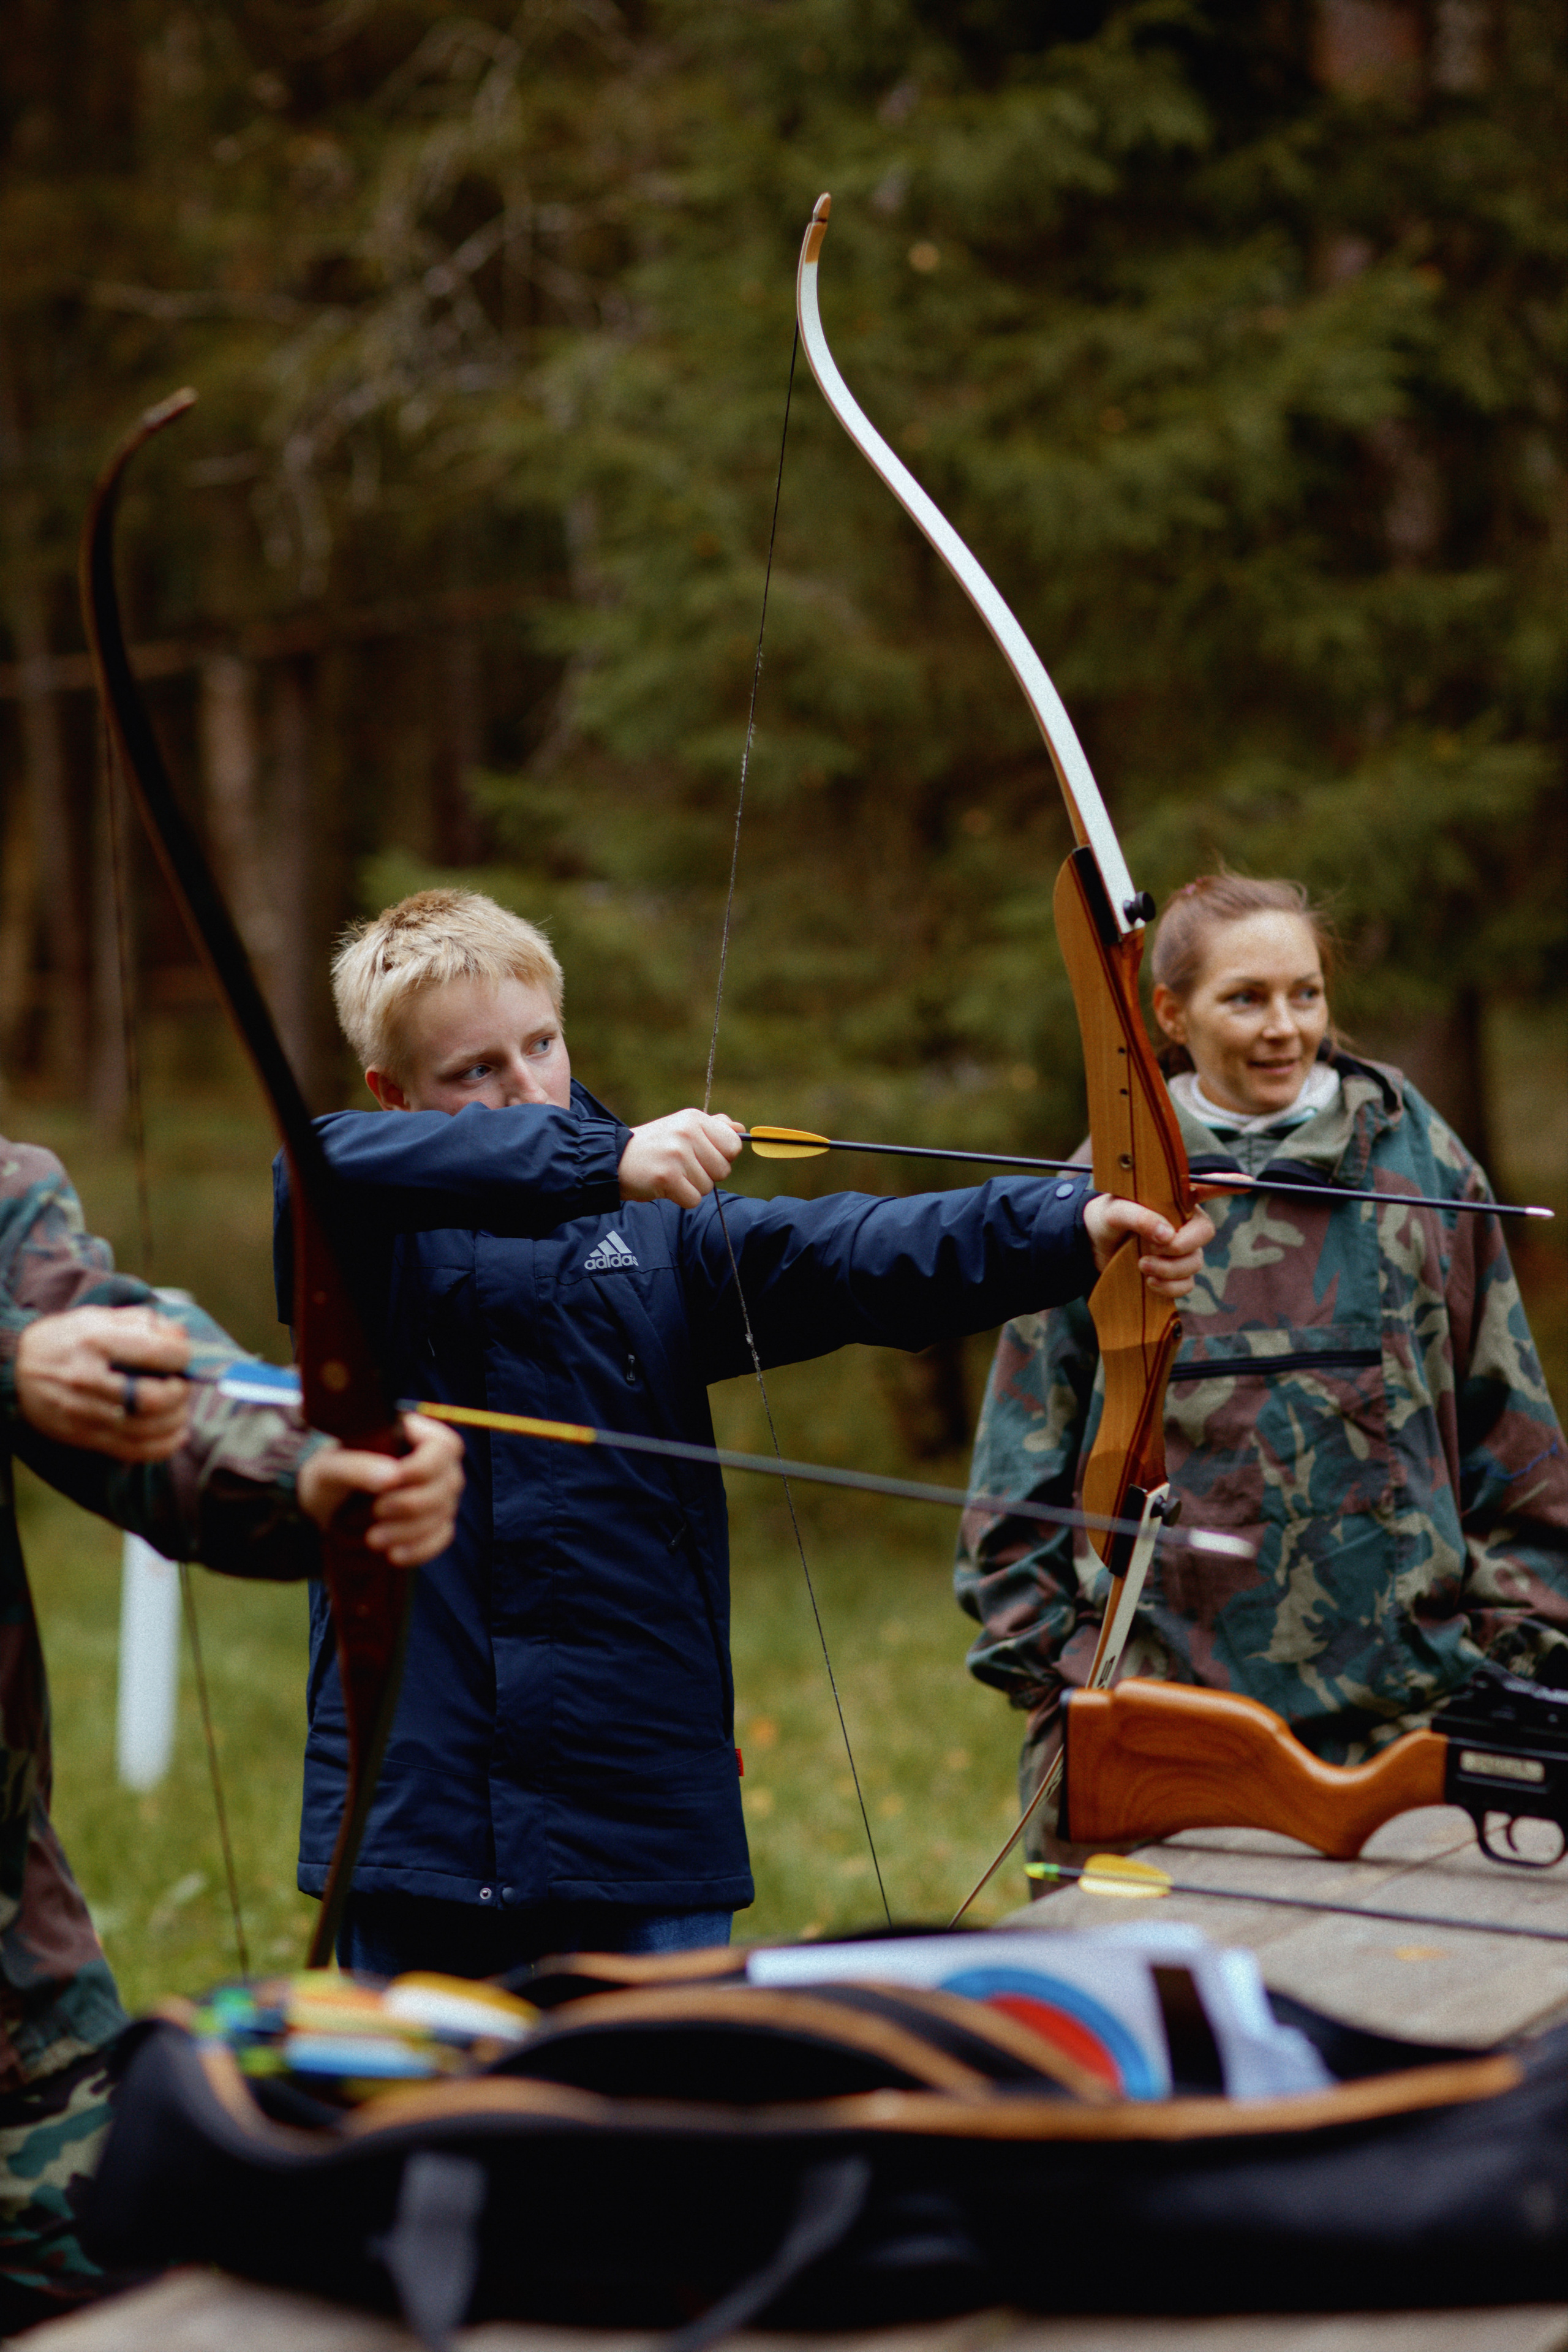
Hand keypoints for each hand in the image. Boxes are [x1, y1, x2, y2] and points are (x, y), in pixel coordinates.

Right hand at [15, 1305, 191, 1462]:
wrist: (14, 1370)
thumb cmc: (65, 1339)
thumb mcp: (98, 1316)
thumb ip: (143, 1322)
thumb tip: (181, 1339)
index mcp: (96, 1341)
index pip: (157, 1353)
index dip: (183, 1356)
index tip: (183, 1357)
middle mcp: (88, 1379)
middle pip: (154, 1399)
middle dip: (180, 1392)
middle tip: (180, 1384)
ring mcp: (83, 1413)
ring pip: (148, 1429)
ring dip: (176, 1419)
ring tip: (178, 1407)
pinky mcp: (83, 1438)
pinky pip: (133, 1451)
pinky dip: (164, 1446)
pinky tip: (176, 1433)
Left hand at [297, 1412, 464, 1566]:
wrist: (321, 1512)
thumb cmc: (326, 1479)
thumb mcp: (329, 1468)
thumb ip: (357, 1466)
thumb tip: (392, 1477)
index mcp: (412, 1436)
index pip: (444, 1445)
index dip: (427, 1465)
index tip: (396, 1479)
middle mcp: (433, 1464)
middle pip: (449, 1482)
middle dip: (413, 1503)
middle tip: (376, 1512)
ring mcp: (437, 1495)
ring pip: (445, 1512)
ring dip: (411, 1530)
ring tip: (373, 1539)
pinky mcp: (433, 1523)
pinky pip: (442, 1537)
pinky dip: (420, 1548)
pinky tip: (393, 1555)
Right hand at [618, 1110, 743, 1207]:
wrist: (615, 1160)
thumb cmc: (655, 1147)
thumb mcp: (682, 1128)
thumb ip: (713, 1127)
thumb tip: (740, 1128)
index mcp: (694, 1119)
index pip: (733, 1145)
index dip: (722, 1157)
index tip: (703, 1157)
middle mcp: (687, 1133)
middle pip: (723, 1170)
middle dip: (706, 1175)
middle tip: (682, 1167)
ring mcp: (677, 1154)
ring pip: (708, 1187)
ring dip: (691, 1187)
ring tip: (671, 1174)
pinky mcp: (667, 1177)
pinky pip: (693, 1199)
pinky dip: (681, 1198)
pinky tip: (665, 1186)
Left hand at [1082, 1197, 1214, 1298]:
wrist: (1090, 1248)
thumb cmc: (1103, 1219)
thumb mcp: (1113, 1212)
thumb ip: (1139, 1217)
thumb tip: (1167, 1235)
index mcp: (1171, 1197)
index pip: (1205, 1187)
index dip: (1226, 1185)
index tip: (1248, 1183)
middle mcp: (1181, 1221)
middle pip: (1205, 1232)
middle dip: (1183, 1245)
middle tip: (1154, 1247)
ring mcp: (1179, 1249)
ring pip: (1195, 1262)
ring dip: (1170, 1268)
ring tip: (1142, 1264)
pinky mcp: (1172, 1273)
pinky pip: (1186, 1284)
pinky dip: (1169, 1286)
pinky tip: (1149, 1280)